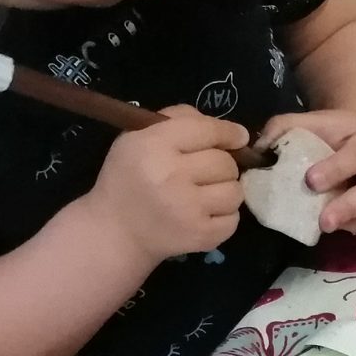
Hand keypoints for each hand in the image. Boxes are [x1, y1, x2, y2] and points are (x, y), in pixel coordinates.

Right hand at [86, 107, 247, 258]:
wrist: (117, 230)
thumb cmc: (129, 177)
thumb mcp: (138, 137)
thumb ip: (178, 119)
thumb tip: (228, 130)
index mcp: (153, 145)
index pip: (206, 130)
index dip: (228, 132)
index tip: (238, 136)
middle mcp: (172, 175)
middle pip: (225, 162)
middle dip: (222, 164)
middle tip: (207, 171)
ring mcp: (188, 209)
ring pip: (234, 191)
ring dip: (226, 190)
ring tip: (206, 192)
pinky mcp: (201, 236)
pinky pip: (233, 219)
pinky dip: (224, 215)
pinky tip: (204, 212)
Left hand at [262, 108, 355, 232]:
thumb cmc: (344, 133)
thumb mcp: (319, 121)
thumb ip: (288, 127)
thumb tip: (261, 149)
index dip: (337, 168)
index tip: (310, 181)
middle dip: (351, 206)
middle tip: (324, 222)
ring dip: (354, 222)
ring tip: (326, 226)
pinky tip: (339, 225)